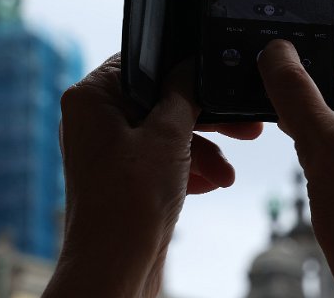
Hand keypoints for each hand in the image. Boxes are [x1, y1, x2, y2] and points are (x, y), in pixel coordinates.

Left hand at [43, 53, 262, 297]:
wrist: (115, 269)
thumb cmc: (129, 201)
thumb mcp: (168, 136)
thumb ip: (184, 94)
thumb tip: (191, 67)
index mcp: (91, 98)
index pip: (142, 64)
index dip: (180, 69)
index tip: (213, 78)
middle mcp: (93, 121)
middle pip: (158, 102)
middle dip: (204, 119)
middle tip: (242, 126)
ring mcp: (106, 151)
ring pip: (164, 133)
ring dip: (201, 150)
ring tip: (227, 171)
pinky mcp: (121, 178)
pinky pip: (159, 160)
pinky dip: (187, 168)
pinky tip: (214, 182)